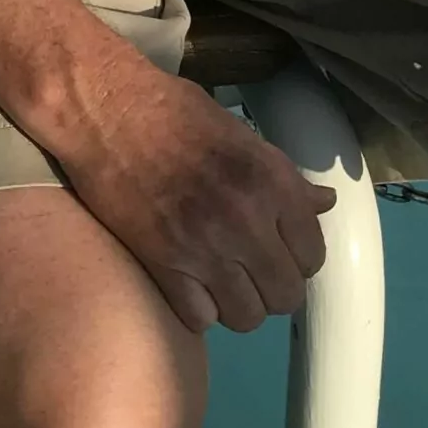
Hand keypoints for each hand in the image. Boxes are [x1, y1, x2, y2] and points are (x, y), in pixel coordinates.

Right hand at [55, 51, 336, 334]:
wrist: (102, 108)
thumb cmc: (171, 111)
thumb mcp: (239, 134)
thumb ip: (284, 176)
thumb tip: (325, 202)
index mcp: (271, 182)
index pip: (313, 255)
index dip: (297, 256)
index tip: (276, 249)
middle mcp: (246, 220)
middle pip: (285, 295)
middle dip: (271, 286)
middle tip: (249, 269)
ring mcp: (203, 247)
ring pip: (247, 317)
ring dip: (236, 304)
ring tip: (219, 281)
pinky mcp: (162, 264)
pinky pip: (200, 319)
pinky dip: (197, 309)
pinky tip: (188, 284)